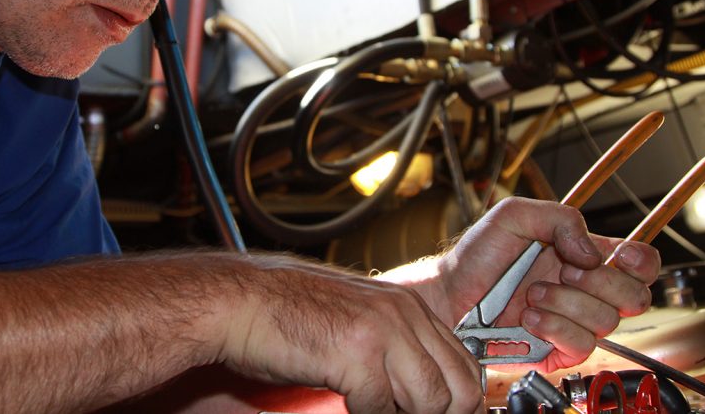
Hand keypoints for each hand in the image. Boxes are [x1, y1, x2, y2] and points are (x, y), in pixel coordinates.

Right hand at [215, 255, 484, 413]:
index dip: (456, 404)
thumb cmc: (288, 315)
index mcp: (408, 305)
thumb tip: (423, 391)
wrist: (240, 302)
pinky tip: (347, 408)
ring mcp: (382, 332)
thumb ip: (395, 347)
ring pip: (431, 402)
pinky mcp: (356, 354)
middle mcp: (403, 313)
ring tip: (372, 411)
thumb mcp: (357, 321)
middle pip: (460, 388)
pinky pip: (383, 410)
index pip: (464, 366)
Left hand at [414, 197, 660, 372]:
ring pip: (606, 320)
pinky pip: (582, 344)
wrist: (450, 294)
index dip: (641, 262)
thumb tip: (594, 252)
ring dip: (566, 302)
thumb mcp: (515, 215)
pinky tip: (530, 317)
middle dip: (599, 281)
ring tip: (532, 294)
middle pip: (635, 296)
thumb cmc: (479, 255)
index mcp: (584, 255)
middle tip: (563, 270)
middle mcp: (585, 289)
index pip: (640, 263)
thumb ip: (561, 218)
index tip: (619, 256)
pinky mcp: (561, 350)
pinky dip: (555, 326)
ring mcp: (575, 321)